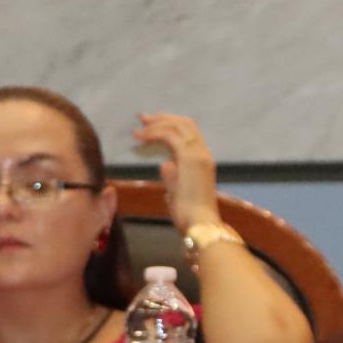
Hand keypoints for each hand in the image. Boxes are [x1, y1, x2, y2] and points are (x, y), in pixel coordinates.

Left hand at [136, 112, 220, 231]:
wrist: (199, 223)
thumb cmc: (190, 215)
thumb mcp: (178, 192)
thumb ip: (172, 177)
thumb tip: (164, 164)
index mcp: (203, 160)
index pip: (188, 133)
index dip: (169, 125)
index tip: (150, 126)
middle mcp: (203, 152)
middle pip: (185, 123)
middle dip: (163, 118)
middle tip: (143, 119)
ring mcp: (198, 153)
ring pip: (177, 125)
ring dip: (156, 124)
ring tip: (139, 128)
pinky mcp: (189, 157)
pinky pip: (169, 135)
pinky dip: (154, 133)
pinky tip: (141, 138)